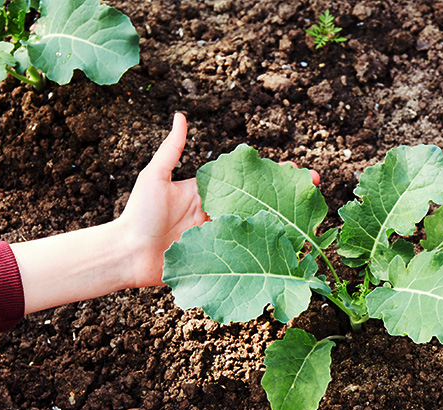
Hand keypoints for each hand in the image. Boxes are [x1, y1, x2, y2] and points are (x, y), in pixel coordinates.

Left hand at [12, 114, 321, 314]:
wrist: (127, 255)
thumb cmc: (138, 214)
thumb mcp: (156, 178)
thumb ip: (172, 150)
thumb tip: (181, 116)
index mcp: (209, 192)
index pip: (247, 180)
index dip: (272, 174)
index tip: (298, 169)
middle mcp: (219, 213)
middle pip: (259, 202)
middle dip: (288, 194)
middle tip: (315, 187)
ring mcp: (222, 237)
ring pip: (258, 225)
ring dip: (285, 219)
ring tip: (311, 214)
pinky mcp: (220, 259)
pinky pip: (247, 252)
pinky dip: (268, 246)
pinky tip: (291, 244)